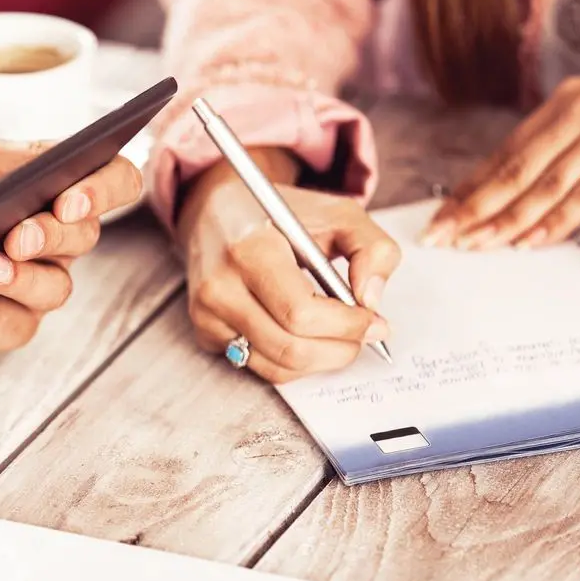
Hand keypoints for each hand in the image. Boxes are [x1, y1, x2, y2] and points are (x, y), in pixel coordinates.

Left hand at [0, 136, 142, 356]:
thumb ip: (10, 155)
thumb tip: (56, 154)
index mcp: (54, 190)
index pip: (113, 183)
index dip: (105, 190)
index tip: (72, 197)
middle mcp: (53, 242)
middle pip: (84, 239)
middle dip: (52, 236)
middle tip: (16, 235)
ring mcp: (29, 287)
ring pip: (54, 290)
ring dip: (20, 279)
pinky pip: (12, 328)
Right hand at [181, 151, 397, 382]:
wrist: (215, 213)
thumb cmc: (277, 215)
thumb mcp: (336, 213)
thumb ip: (373, 249)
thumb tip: (371, 300)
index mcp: (250, 250)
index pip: (301, 313)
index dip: (348, 326)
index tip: (375, 322)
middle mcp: (220, 286)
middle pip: (290, 349)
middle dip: (340, 350)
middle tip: (364, 335)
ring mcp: (206, 313)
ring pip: (276, 367)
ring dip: (320, 361)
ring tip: (339, 337)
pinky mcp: (204, 331)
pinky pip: (259, 367)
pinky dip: (293, 361)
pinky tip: (305, 335)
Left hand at [424, 76, 579, 248]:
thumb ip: (556, 147)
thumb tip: (505, 191)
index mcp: (563, 103)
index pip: (506, 152)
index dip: (470, 188)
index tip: (441, 215)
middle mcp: (578, 113)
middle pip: (515, 169)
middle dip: (473, 207)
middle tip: (441, 234)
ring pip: (544, 186)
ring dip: (506, 220)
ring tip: (474, 243)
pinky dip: (555, 222)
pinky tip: (528, 241)